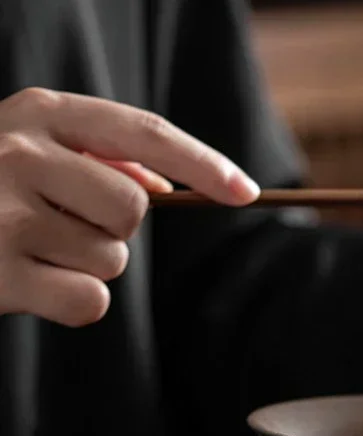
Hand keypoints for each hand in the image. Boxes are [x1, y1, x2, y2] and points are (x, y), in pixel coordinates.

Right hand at [0, 88, 259, 326]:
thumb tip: (162, 182)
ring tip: (30, 251)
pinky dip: (71, 303)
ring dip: (86, 265)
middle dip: (114, 228)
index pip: (144, 131)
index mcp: (38, 113)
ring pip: (113, 259)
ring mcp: (3, 213)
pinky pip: (90, 301)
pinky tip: (28, 285)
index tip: (247, 192)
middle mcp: (18, 152)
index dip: (203, 163)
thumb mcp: (30, 153)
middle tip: (61, 225)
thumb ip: (95, 157)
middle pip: (135, 207)